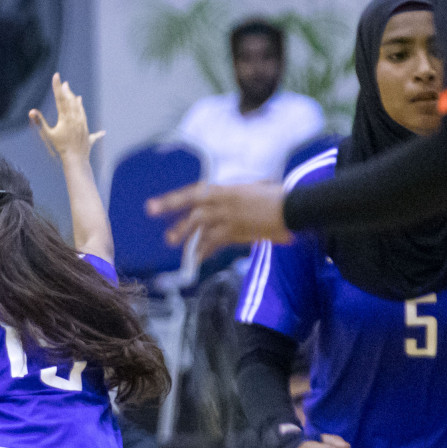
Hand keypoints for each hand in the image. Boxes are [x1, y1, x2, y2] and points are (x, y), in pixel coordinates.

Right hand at [29, 73, 103, 161]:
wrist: (76, 158)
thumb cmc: (60, 147)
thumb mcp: (48, 134)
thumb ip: (40, 122)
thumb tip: (31, 111)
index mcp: (66, 117)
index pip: (60, 98)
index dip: (57, 87)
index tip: (56, 76)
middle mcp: (76, 118)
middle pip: (71, 102)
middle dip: (67, 92)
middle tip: (65, 83)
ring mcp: (83, 125)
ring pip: (80, 111)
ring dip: (77, 103)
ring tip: (77, 97)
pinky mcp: (88, 134)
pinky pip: (90, 128)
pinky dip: (92, 127)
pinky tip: (103, 132)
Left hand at [145, 181, 291, 259]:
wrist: (294, 207)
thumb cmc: (275, 197)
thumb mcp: (249, 190)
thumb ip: (229, 198)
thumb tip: (214, 205)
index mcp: (226, 189)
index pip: (194, 192)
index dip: (172, 199)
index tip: (152, 206)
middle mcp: (225, 202)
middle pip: (193, 209)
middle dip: (173, 218)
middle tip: (156, 223)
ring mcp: (230, 217)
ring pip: (201, 226)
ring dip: (186, 236)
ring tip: (172, 242)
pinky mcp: (237, 232)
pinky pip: (214, 242)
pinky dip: (203, 250)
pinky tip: (196, 258)